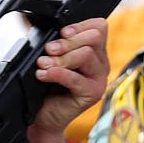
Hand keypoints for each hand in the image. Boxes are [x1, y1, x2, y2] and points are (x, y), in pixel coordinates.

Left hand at [32, 18, 108, 132]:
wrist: (44, 116)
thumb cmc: (47, 88)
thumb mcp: (51, 59)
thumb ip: (54, 44)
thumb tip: (43, 26)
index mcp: (95, 51)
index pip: (99, 27)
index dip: (79, 26)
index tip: (61, 33)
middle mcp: (100, 63)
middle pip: (94, 37)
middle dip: (68, 41)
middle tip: (49, 50)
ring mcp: (99, 78)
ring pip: (86, 54)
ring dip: (61, 57)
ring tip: (43, 64)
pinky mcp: (92, 93)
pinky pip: (75, 78)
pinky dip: (56, 73)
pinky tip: (43, 75)